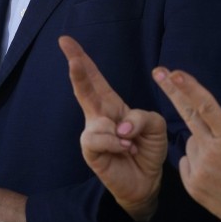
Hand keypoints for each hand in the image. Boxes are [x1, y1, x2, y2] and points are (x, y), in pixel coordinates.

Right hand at [62, 36, 166, 220]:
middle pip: (83, 87)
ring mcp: (92, 132)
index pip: (94, 76)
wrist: (146, 180)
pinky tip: (125, 150)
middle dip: (77, 67)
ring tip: (131, 144)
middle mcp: (98, 114)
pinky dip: (117, 144)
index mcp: (111, 103)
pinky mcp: (90, 149)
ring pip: (98, 119)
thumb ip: (141, 118)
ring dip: (119, 131)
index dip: (81, 58)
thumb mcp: (155, 126)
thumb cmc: (147, 149)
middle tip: (68, 49)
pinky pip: (100, 139)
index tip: (65, 40)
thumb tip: (119, 127)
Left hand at [153, 67, 220, 221]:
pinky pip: (187, 163)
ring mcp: (200, 168)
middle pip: (187, 114)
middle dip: (172, 90)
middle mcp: (211, 151)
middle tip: (159, 72)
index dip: (189, 88)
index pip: (206, 107)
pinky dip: (197, 165)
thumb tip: (213, 126)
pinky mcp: (192, 185)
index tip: (175, 73)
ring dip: (202, 147)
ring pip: (191, 144)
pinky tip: (215, 176)